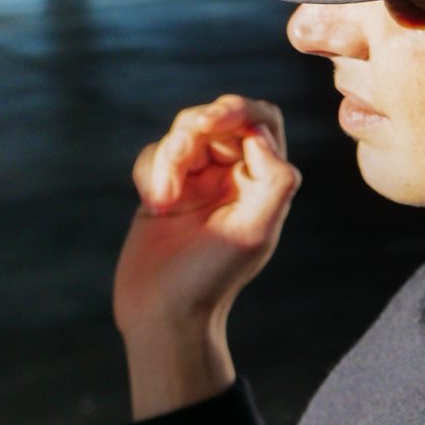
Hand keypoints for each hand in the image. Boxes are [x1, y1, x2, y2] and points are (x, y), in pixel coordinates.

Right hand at [113, 95, 300, 341]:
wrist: (163, 313)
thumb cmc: (211, 278)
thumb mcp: (256, 231)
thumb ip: (274, 180)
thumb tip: (260, 137)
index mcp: (262, 183)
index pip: (261, 122)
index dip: (239, 110)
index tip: (217, 119)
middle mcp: (232, 178)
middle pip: (218, 119)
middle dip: (196, 128)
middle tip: (181, 155)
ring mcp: (196, 182)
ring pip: (182, 134)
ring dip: (169, 156)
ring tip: (163, 198)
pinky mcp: (162, 189)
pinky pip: (154, 154)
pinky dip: (150, 172)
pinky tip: (153, 205)